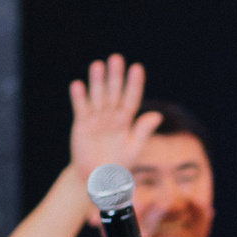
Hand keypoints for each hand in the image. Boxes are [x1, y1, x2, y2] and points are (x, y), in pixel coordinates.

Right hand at [67, 56, 163, 184]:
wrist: (98, 178)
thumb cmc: (119, 164)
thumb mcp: (133, 148)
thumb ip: (143, 131)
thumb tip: (158, 115)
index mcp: (127, 121)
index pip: (132, 98)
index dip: (134, 84)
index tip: (137, 68)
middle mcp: (112, 116)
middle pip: (114, 93)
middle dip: (115, 77)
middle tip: (116, 58)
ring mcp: (96, 119)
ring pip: (98, 97)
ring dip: (97, 82)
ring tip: (97, 65)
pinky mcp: (81, 125)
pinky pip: (81, 109)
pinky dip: (79, 98)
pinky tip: (78, 84)